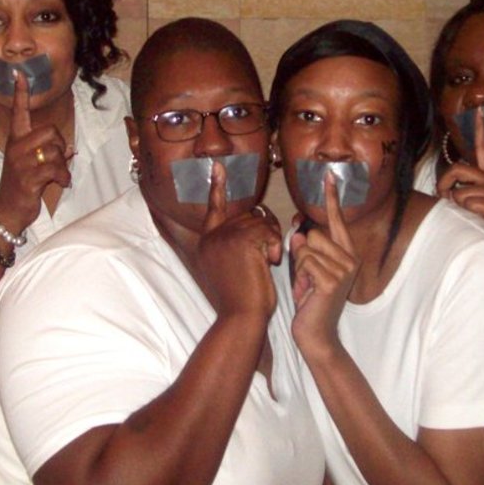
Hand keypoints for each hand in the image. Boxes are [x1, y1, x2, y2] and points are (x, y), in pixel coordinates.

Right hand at [0, 71, 72, 233]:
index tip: (20, 74)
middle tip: (58, 160)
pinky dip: (64, 177)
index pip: (19, 112)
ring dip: (63, 166)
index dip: (21, 93)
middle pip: (50, 131)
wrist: (9, 208)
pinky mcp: (28, 178)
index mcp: (16, 140)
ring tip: (57, 176)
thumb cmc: (24, 183)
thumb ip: (50, 152)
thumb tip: (70, 149)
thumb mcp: (34, 163)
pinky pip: (55, 169)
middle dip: (61, 145)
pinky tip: (61, 183)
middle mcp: (16, 147)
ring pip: (55, 152)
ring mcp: (21, 162)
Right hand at [198, 161, 281, 318]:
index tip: (218, 166)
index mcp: (208, 241)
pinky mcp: (241, 240)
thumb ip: (235, 244)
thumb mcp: (231, 268)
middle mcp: (212, 236)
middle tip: (268, 255)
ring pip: (261, 222)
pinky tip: (270, 263)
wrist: (241, 318)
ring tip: (267, 262)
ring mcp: (225, 237)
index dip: (218, 187)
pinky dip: (275, 245)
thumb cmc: (242, 299)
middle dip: (266, 230)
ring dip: (272, 240)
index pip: (214, 208)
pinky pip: (268, 230)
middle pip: (249, 215)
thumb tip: (256, 220)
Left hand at [290, 172, 359, 354]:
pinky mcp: (332, 280)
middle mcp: (350, 259)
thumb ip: (306, 248)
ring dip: (300, 268)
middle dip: (302, 254)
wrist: (316, 334)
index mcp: (346, 253)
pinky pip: (305, 262)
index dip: (332, 197)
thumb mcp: (308, 269)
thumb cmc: (311, 301)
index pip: (337, 220)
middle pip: (313, 234)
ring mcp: (344, 270)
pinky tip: (307, 293)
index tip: (328, 175)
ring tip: (307, 286)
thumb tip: (298, 229)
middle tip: (308, 277)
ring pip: (306, 248)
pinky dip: (300, 277)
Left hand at [437, 109, 483, 253]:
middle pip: (456, 169)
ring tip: (471, 217)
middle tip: (441, 198)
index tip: (479, 112)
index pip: (483, 150)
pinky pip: (466, 202)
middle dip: (442, 184)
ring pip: (458, 192)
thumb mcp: (481, 207)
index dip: (480, 130)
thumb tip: (445, 193)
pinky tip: (480, 220)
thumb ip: (465, 195)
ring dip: (457, 207)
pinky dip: (465, 213)